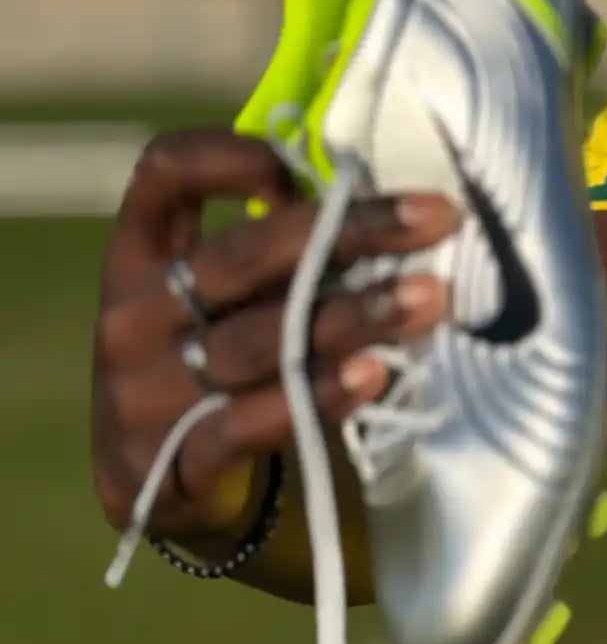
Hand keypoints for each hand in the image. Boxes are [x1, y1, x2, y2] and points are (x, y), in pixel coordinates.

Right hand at [92, 129, 457, 544]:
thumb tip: (385, 210)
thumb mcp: (216, 300)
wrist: (152, 487)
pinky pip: (248, 424)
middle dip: (347, 233)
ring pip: (259, 341)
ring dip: (352, 315)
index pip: (165, 171)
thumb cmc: (210, 363)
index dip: (232, 156)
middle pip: (241, 256)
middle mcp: (133, 314)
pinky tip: (374, 374)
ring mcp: (144, 389)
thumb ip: (272, 256)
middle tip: (435, 221)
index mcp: (139, 254)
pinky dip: (316, 396)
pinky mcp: (170, 459)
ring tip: (427, 298)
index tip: (306, 170)